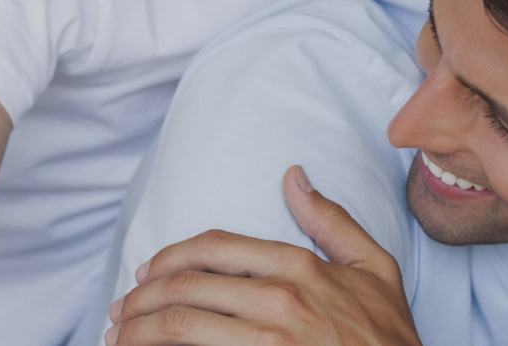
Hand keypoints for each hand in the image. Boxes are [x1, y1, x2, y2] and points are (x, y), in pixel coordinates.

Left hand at [107, 166, 420, 345]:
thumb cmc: (387, 334)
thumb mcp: (376, 268)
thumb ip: (332, 222)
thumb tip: (294, 178)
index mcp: (302, 268)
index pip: (214, 249)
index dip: (170, 258)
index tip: (149, 273)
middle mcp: (280, 302)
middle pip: (184, 290)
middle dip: (139, 300)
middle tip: (121, 311)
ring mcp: (267, 343)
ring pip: (177, 329)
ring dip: (135, 333)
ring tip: (120, 338)